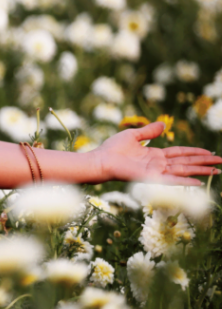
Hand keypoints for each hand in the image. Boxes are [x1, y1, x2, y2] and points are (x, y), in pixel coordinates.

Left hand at [92, 121, 220, 185]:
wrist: (99, 160)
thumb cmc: (112, 149)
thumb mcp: (133, 136)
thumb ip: (149, 131)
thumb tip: (164, 125)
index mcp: (155, 155)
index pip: (180, 154)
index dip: (195, 152)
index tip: (210, 152)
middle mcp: (158, 165)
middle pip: (186, 162)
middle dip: (204, 162)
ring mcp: (156, 172)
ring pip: (184, 170)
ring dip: (200, 171)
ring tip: (217, 171)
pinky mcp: (151, 178)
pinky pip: (171, 180)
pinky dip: (185, 182)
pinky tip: (198, 183)